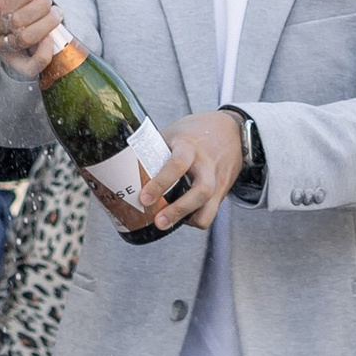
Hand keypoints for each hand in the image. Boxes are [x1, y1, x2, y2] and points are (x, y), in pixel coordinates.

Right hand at [0, 0, 61, 76]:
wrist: (24, 5)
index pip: (0, 2)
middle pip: (16, 21)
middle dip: (41, 5)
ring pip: (25, 39)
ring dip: (47, 23)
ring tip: (55, 12)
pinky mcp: (13, 59)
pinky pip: (28, 66)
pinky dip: (44, 53)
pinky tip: (51, 39)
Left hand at [125, 109, 245, 237]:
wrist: (233, 131)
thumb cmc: (197, 130)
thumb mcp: (175, 131)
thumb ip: (154, 146)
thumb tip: (122, 160)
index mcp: (190, 146)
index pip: (177, 164)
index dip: (161, 183)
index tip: (144, 198)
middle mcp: (207, 164)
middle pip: (200, 191)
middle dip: (178, 210)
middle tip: (158, 221)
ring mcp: (218, 179)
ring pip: (209, 207)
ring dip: (187, 220)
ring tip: (166, 224)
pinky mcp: (223, 191)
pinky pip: (211, 212)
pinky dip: (196, 219)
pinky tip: (183, 217)